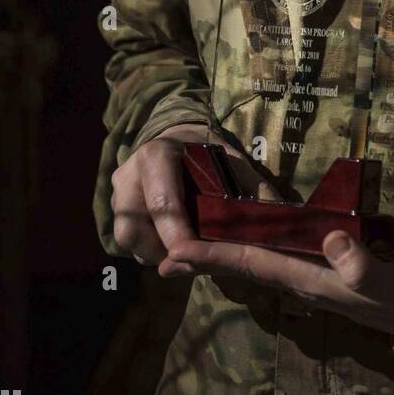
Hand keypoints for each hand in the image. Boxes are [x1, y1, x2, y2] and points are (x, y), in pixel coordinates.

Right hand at [111, 123, 278, 265]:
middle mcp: (130, 172)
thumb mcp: (231, 160)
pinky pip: (126, 239)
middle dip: (161, 250)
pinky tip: (172, 245)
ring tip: (184, 253)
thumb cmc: (207, 151)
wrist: (176, 136)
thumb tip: (279, 215)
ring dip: (154, 253)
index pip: (162, 202)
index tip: (192, 255)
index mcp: (158, 155)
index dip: (176, 233)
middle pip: (134, 227)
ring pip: (126, 238)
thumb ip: (252, 185)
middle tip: (190, 258)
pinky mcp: (114, 205)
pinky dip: (149, 249)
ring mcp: (117, 191)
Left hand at [157, 231, 393, 340]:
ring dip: (226, 248)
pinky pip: (280, 249)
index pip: (250, 263)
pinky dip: (258, 237)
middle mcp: (301, 275)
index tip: (175, 251)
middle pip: (243, 261)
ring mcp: (312, 269)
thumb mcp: (386, 280)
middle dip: (205, 256)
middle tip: (166, 248)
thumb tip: (331, 241)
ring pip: (258, 256)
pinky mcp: (326, 260)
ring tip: (196, 237)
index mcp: (307, 279)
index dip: (212, 256)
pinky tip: (249, 228)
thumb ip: (359, 264)